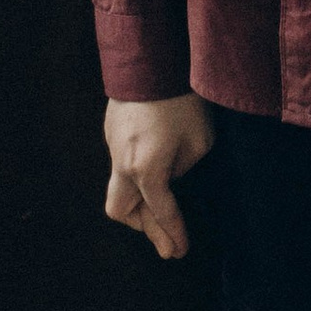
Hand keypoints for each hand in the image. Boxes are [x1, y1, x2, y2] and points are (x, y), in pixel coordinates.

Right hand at [104, 94, 214, 259]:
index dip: (173, 234)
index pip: (161, 212)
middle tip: (167, 246)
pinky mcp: (111, 130)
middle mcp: (123, 163)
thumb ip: (183, 168)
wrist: (151, 59)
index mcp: (146, 170)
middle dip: (147, 230)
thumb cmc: (182, 100)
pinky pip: (120, 165)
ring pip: (118, 189)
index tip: (180, 251)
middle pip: (123, 211)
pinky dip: (135, 178)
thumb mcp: (199, 140)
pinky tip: (151, 176)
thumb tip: (171, 174)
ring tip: (160, 212)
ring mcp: (112, 146)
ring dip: (138, 205)